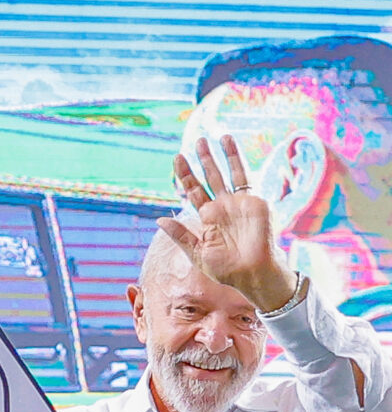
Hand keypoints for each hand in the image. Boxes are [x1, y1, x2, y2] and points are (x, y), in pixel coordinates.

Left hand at [162, 134, 296, 313]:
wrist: (250, 273)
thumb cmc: (225, 269)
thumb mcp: (196, 252)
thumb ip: (180, 235)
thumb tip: (159, 220)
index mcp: (207, 218)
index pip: (194, 191)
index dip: (185, 176)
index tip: (177, 159)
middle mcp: (222, 207)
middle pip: (210, 178)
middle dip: (202, 160)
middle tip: (196, 141)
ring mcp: (237, 202)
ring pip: (227, 173)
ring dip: (221, 156)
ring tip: (214, 138)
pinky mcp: (252, 201)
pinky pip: (244, 178)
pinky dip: (237, 161)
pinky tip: (230, 146)